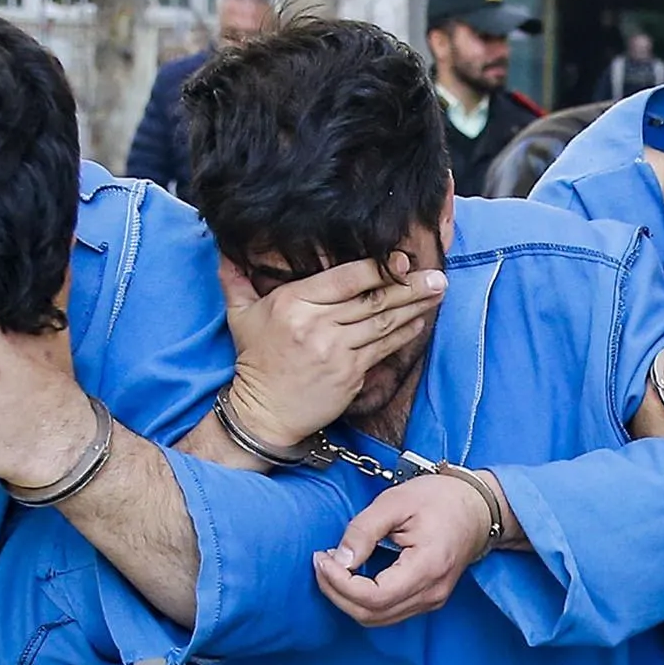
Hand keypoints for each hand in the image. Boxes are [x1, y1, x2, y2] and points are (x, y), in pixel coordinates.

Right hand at [222, 254, 445, 447]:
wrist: (263, 413)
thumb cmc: (254, 361)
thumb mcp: (240, 316)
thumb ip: (236, 280)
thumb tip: (225, 250)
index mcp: (294, 303)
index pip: (346, 278)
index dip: (378, 268)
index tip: (403, 259)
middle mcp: (317, 325)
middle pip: (372, 299)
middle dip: (409, 286)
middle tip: (438, 276)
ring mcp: (336, 351)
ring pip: (383, 323)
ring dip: (415, 307)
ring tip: (438, 292)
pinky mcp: (350, 374)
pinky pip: (383, 348)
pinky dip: (404, 334)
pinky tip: (420, 321)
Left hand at [311, 472, 498, 626]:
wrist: (479, 507)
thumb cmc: (442, 499)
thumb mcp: (396, 502)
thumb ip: (364, 530)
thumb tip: (340, 558)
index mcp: (427, 568)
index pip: (374, 597)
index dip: (340, 583)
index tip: (323, 558)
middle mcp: (431, 593)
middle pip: (371, 615)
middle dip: (337, 593)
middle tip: (321, 563)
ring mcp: (432, 599)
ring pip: (377, 619)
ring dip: (347, 599)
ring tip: (332, 568)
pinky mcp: (428, 598)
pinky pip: (388, 612)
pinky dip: (363, 600)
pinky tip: (352, 575)